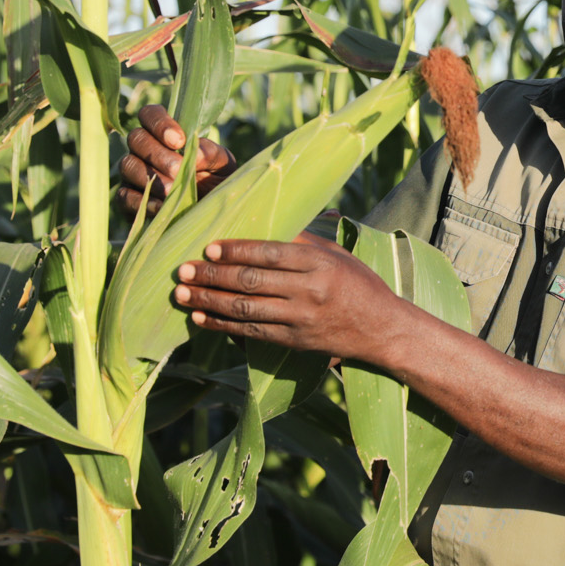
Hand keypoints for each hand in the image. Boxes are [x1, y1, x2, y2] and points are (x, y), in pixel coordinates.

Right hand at [118, 103, 237, 215]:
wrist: (214, 210)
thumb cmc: (217, 179)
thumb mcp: (222, 163)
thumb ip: (211, 153)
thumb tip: (195, 155)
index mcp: (164, 133)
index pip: (149, 114)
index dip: (159, 123)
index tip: (179, 141)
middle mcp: (144, 149)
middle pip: (136, 139)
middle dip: (158, 154)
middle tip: (178, 169)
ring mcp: (134, 173)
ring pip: (128, 165)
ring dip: (150, 177)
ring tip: (173, 190)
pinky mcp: (129, 199)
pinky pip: (125, 196)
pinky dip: (142, 201)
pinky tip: (162, 206)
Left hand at [172, 238, 409, 360]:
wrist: (383, 330)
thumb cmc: (359, 284)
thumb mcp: (336, 254)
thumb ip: (301, 242)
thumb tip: (263, 224)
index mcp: (320, 263)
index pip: (270, 253)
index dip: (236, 250)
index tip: (208, 246)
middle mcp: (309, 291)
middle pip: (251, 281)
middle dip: (212, 275)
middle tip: (182, 270)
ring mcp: (300, 319)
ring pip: (245, 309)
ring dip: (208, 301)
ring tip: (181, 294)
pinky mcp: (294, 341)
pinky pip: (251, 332)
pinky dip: (222, 325)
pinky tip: (201, 318)